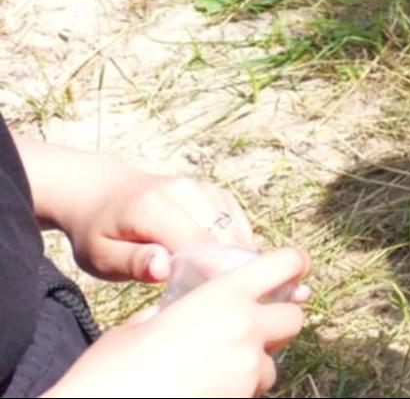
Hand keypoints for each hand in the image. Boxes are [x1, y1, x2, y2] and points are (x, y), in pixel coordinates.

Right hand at [46, 248, 308, 397]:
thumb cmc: (106, 375)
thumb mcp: (135, 329)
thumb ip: (171, 313)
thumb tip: (178, 313)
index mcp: (222, 298)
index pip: (284, 264)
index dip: (292, 264)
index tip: (292, 269)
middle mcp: (244, 332)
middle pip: (294, 319)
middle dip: (276, 324)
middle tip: (244, 332)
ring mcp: (245, 376)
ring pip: (271, 368)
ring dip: (251, 370)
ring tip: (207, 376)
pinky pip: (248, 397)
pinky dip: (233, 395)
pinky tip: (200, 395)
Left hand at [58, 163, 253, 283]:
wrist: (101, 191)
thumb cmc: (98, 233)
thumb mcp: (100, 256)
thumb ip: (132, 262)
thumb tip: (164, 269)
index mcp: (152, 208)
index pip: (198, 243)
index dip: (207, 273)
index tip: (201, 298)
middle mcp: (184, 191)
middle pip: (222, 237)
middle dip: (220, 267)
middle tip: (200, 294)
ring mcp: (202, 188)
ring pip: (234, 229)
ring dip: (230, 256)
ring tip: (208, 278)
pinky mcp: (213, 191)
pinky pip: (235, 221)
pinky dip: (232, 242)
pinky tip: (214, 260)